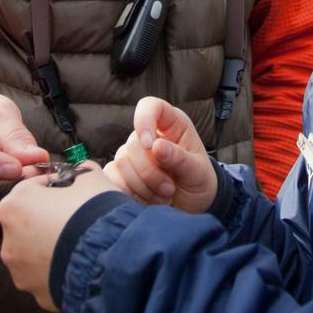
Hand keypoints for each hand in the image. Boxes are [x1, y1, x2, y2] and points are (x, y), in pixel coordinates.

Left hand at [0, 168, 116, 311]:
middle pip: (29, 224)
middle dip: (50, 220)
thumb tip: (82, 173)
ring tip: (81, 244)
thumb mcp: (92, 178)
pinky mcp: (36, 293)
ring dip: (53, 247)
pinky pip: (47, 277)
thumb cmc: (96, 213)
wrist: (113, 259)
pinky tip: (81, 264)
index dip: (54, 187)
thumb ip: (80, 172)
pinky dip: (60, 271)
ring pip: (36, 254)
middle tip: (78, 217)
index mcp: (14, 205)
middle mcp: (9, 240)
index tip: (72, 191)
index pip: (32, 188)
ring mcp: (21, 271)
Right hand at [103, 97, 216, 213]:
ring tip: (163, 196)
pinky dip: (130, 193)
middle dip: (150, 172)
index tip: (149, 146)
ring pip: (121, 163)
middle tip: (169, 189)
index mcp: (171, 124)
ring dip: (142, 186)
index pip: (149, 106)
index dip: (144, 121)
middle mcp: (149, 135)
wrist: (194, 205)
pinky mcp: (122, 173)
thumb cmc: (199, 180)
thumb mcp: (197, 170)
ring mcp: (133, 154)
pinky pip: (112, 178)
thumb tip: (156, 147)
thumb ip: (179, 158)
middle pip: (133, 144)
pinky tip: (147, 201)